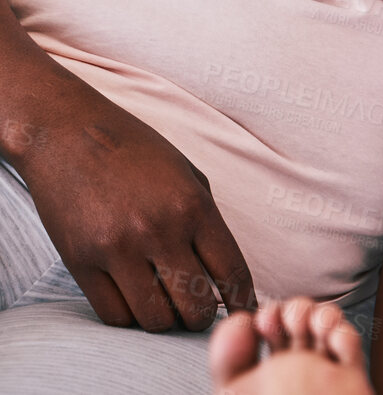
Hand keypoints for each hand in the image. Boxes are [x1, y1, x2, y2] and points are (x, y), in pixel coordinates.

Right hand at [15, 91, 253, 330]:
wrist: (69, 134)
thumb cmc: (136, 151)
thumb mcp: (188, 175)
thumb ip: (207, 220)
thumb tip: (224, 271)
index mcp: (194, 207)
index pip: (231, 272)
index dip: (242, 300)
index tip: (242, 310)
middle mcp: (160, 231)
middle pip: (195, 307)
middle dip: (202, 316)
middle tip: (199, 311)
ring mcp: (118, 249)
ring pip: (155, 319)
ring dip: (165, 320)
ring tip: (165, 307)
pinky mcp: (81, 262)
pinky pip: (114, 314)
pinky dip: (129, 316)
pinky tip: (134, 301)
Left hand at [209, 299, 370, 394]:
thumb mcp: (236, 393)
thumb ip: (228, 358)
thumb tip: (239, 321)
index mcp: (259, 381)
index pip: (260, 340)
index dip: (263, 320)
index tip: (260, 320)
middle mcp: (291, 376)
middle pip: (294, 327)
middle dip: (293, 311)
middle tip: (288, 318)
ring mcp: (323, 376)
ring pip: (324, 330)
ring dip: (320, 315)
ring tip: (314, 324)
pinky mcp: (350, 379)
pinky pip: (349, 345)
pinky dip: (343, 333)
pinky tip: (334, 338)